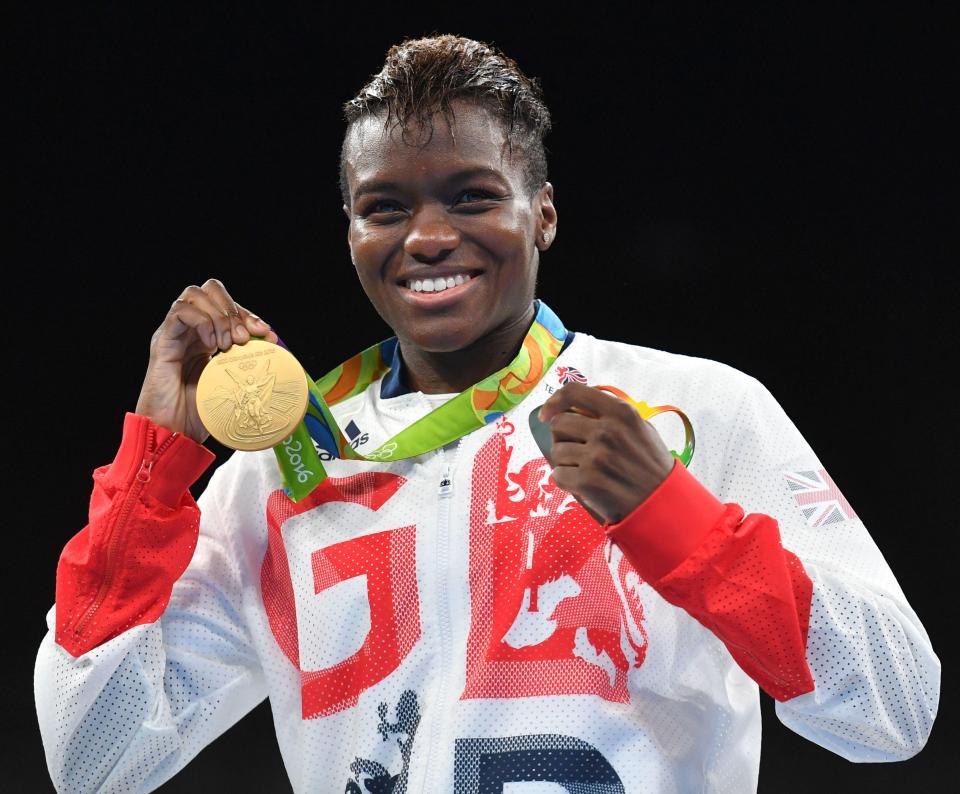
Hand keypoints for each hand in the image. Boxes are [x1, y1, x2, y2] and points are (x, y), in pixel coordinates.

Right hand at [135, 278, 278, 443]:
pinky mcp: (162, 341)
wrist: (173, 434)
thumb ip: (250, 366)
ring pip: (195, 294)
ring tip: (228, 344)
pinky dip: (202, 322)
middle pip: (211, 290)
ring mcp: (175, 334)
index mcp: (207, 339)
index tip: (268, 334)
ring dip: (219, 315)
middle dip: (234, 309)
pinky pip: (180, 312)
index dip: (250, 316)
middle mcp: (190, 331)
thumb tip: (279, 353)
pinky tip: (213, 345)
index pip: (229, 308)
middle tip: (245, 338)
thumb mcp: (235, 386)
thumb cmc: (201, 416)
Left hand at [538, 382, 675, 524]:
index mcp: (621, 413)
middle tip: (575, 450)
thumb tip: (576, 406)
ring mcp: (596, 456)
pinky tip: (583, 484)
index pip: (573, 392)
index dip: (554, 401)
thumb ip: (612, 414)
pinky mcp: (587, 481)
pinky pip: (557, 475)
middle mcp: (607, 431)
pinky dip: (566, 481)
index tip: (546, 413)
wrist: (661, 502)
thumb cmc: (650, 465)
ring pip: (556, 451)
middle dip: (562, 437)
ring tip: (584, 469)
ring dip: (565, 461)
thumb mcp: (641, 428)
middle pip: (559, 423)